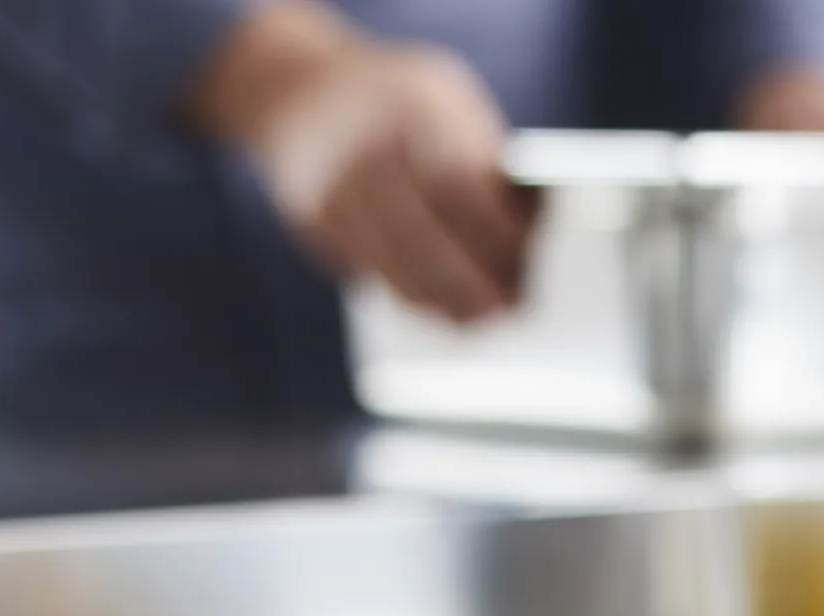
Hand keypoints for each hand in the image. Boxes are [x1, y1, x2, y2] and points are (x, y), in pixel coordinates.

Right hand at [189, 1, 532, 321]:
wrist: (297, 88)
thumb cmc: (396, 100)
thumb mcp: (446, 99)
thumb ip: (479, 155)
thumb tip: (525, 227)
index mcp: (408, 103)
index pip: (457, 180)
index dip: (494, 227)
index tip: (526, 256)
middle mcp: (361, 140)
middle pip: (420, 230)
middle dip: (470, 278)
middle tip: (509, 308)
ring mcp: (327, 181)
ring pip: (391, 258)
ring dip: (442, 298)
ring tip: (482, 318)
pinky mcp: (310, 217)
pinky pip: (365, 267)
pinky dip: (407, 294)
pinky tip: (440, 306)